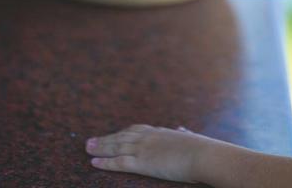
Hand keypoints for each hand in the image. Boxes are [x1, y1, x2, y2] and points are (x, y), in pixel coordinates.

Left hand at [86, 124, 202, 182]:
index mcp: (161, 132)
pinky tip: (94, 162)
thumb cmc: (202, 149)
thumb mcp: (191, 138)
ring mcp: (144, 149)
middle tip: (91, 140)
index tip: (114, 134)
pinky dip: (105, 162)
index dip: (123, 132)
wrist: (203, 155)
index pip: (137, 130)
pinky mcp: (142, 162)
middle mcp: (150, 137)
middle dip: (106, 138)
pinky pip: (119, 162)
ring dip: (100, 147)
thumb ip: (183, 134)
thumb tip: (181, 129)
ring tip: (87, 148)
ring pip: (117, 147)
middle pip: (122, 136)